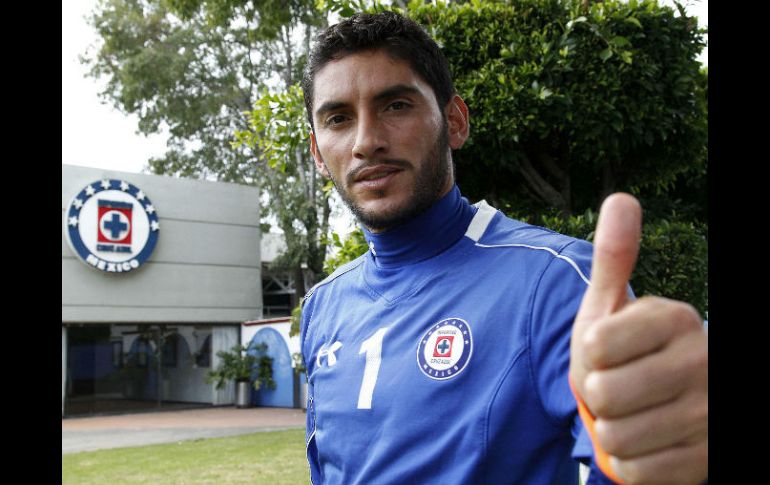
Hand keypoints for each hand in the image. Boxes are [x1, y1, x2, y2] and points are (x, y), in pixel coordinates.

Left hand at [569, 193, 707, 484]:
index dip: (589, 355)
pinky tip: (648, 444)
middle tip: (618, 389)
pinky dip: (630, 464)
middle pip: (604, 394)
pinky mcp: (707, 460)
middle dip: (598, 397)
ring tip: (633, 415)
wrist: (663, 410)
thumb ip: (615, 257)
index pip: (595, 346)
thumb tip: (621, 198)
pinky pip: (636, 472)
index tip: (609, 351)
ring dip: (612, 432)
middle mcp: (704, 362)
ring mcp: (710, 415)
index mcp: (677, 318)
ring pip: (618, 438)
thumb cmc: (624, 354)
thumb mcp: (611, 308)